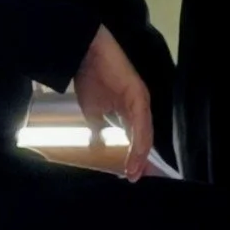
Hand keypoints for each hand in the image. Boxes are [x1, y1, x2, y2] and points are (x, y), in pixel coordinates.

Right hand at [73, 23, 155, 177]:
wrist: (85, 52)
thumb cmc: (89, 76)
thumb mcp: (92, 111)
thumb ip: (98, 129)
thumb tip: (97, 146)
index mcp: (129, 111)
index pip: (136, 138)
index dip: (134, 157)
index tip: (130, 175)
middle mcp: (139, 107)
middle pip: (144, 138)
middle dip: (141, 160)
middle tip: (136, 178)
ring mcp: (140, 100)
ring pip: (145, 132)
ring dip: (141, 153)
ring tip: (135, 170)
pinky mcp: (138, 93)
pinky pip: (141, 120)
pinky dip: (139, 137)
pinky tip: (136, 151)